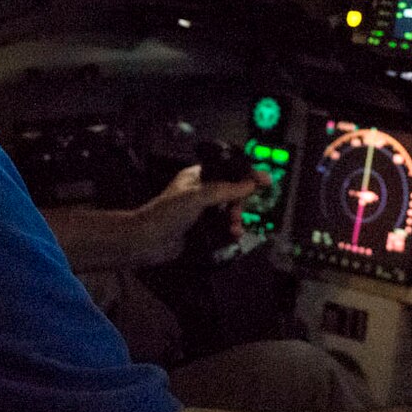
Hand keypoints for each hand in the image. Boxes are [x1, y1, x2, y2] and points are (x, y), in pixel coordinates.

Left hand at [129, 165, 265, 266]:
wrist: (147, 241)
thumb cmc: (168, 212)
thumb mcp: (198, 196)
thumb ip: (225, 189)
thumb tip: (251, 184)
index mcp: (197, 176)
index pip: (227, 170)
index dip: (245, 174)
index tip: (264, 180)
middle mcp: (200, 192)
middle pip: (231, 192)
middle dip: (239, 203)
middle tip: (237, 213)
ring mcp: (201, 212)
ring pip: (229, 211)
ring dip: (235, 219)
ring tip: (234, 228)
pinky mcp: (203, 230)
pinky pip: (223, 227)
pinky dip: (231, 230)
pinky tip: (233, 235)